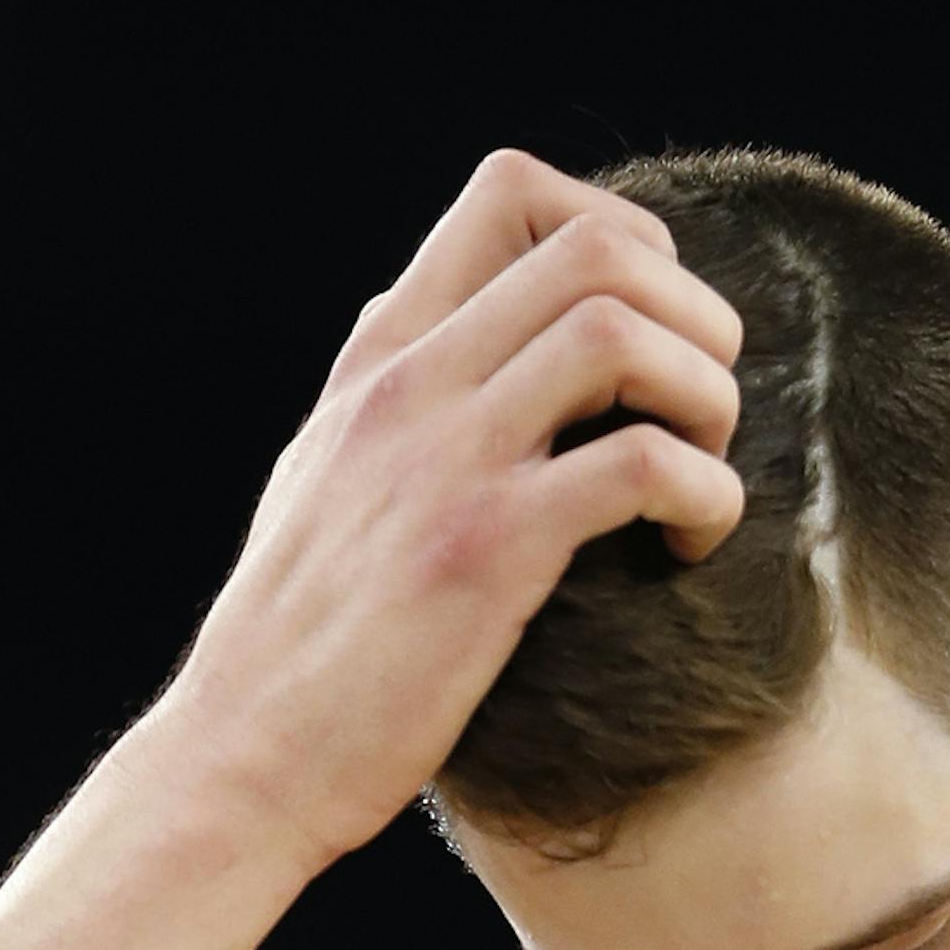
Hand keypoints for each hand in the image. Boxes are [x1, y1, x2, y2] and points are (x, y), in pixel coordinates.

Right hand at [153, 149, 743, 867]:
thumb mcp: (325, 484)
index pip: (510, 192)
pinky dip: (704, 498)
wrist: (243, 757)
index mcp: (381, 356)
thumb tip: (444, 356)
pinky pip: (644, 465)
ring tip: (703, 479)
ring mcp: (448, 460)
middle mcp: (413, 382)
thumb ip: (390, 410)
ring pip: (624, 332)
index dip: (623, 240)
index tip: (649, 338)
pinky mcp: (487, 551)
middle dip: (694, 316)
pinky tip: (688, 551)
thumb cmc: (298, 650)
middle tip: (702, 415)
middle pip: (598, 247)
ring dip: (705, 398)